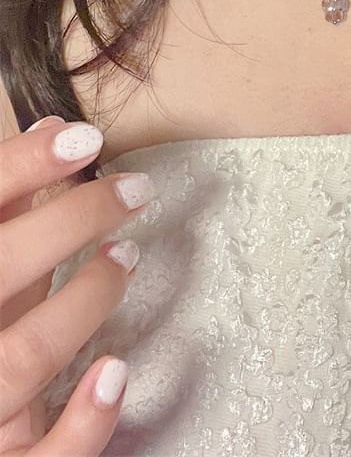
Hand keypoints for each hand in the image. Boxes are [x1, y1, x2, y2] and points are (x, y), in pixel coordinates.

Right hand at [0, 115, 156, 454]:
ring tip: (126, 256)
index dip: (17, 168)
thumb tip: (54, 130)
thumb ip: (9, 215)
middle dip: (70, 220)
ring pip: (24, 356)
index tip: (82, 136)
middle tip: (136, 189)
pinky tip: (115, 372)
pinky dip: (82, 422)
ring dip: (86, 300)